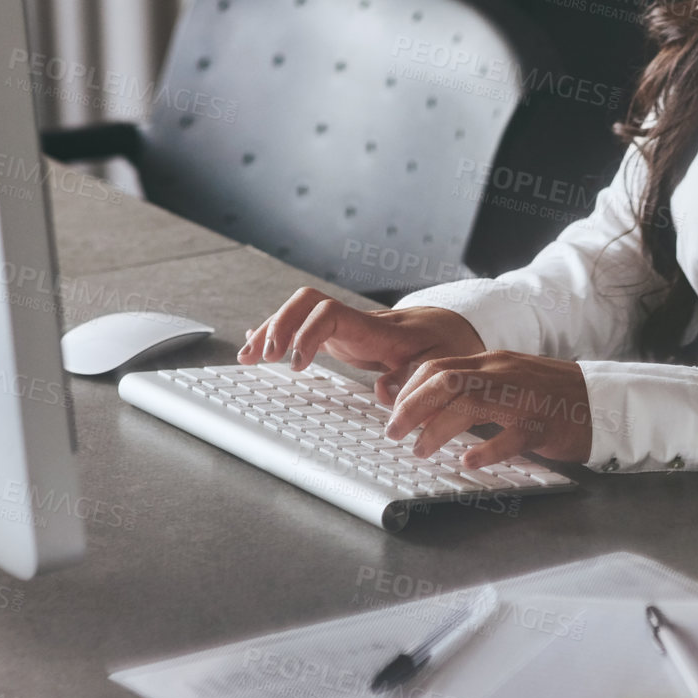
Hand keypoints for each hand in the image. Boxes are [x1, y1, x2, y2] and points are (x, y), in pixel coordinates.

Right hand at [237, 286, 485, 405]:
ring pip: (298, 313)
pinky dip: (277, 334)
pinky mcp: (340, 337)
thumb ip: (413, 378)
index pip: (330, 314)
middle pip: (305, 303)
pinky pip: (302, 328)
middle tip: (263, 358)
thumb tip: (383, 393)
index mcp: (375, 328)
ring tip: (247, 357)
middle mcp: (354, 322)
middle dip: (278, 325)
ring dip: (270, 330)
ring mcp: (344, 328)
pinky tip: (255, 344)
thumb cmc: (445, 344)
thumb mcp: (440, 364)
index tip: (297, 364)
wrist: (450, 326)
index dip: (306, 334)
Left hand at [384, 351, 593, 467]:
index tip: (393, 412)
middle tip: (393, 433)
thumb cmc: (550, 395)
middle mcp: (503, 374)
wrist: (601, 400)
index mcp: (492, 363)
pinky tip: (469, 461)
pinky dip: (486, 449)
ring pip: (470, 403)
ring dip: (438, 429)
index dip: (409, 389)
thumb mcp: (507, 380)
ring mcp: (523, 398)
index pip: (438, 366)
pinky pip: (511, 436)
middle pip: (446, 380)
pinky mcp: (543, 424)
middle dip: (412, 407)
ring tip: (420, 451)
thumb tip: (427, 402)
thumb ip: (472, 386)